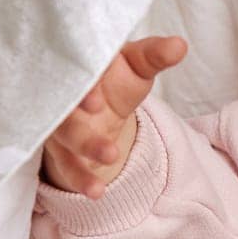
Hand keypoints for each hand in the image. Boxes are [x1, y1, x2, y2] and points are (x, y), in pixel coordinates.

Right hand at [40, 35, 187, 198]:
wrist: (97, 105)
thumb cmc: (116, 77)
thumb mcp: (137, 64)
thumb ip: (155, 55)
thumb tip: (179, 45)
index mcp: (81, 64)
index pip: (77, 67)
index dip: (86, 79)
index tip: (97, 96)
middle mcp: (63, 92)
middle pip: (66, 100)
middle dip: (77, 106)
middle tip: (95, 109)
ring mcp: (58, 121)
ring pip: (66, 134)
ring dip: (86, 145)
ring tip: (111, 156)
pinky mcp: (60, 148)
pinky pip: (68, 166)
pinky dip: (82, 178)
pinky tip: (97, 192)